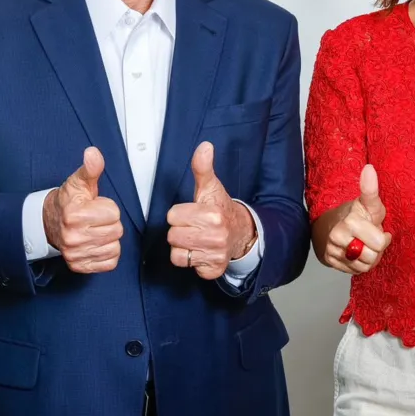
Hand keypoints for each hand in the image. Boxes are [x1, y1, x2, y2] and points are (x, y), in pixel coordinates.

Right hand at [42, 147, 123, 273]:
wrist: (49, 222)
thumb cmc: (68, 202)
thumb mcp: (79, 182)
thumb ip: (91, 168)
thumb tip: (93, 153)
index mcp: (75, 215)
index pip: (114, 213)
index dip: (108, 208)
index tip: (96, 207)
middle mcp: (73, 237)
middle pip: (116, 231)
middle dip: (109, 223)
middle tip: (96, 219)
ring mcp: (76, 254)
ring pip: (114, 247)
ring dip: (108, 238)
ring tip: (95, 230)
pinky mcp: (80, 266)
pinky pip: (110, 262)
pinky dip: (107, 254)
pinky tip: (96, 243)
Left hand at [167, 142, 256, 280]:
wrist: (241, 232)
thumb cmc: (220, 208)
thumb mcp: (210, 187)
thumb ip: (202, 167)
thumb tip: (204, 146)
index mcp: (212, 215)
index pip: (173, 216)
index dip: (180, 214)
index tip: (192, 213)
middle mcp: (215, 236)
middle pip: (173, 235)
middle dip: (180, 230)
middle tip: (194, 226)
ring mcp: (215, 254)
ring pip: (177, 254)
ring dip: (183, 247)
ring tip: (195, 239)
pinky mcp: (213, 270)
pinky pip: (187, 267)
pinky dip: (192, 261)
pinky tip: (201, 251)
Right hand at [324, 164, 391, 274]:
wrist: (333, 225)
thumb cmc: (359, 215)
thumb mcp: (369, 204)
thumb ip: (371, 189)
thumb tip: (369, 168)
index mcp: (351, 221)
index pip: (379, 242)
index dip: (383, 239)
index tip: (376, 229)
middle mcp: (339, 236)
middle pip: (373, 255)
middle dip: (377, 248)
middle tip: (371, 237)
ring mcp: (333, 250)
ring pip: (365, 265)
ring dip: (369, 257)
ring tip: (364, 244)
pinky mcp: (331, 261)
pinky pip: (355, 271)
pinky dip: (360, 264)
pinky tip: (357, 252)